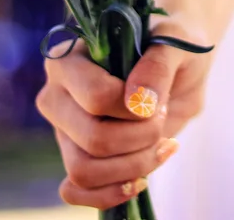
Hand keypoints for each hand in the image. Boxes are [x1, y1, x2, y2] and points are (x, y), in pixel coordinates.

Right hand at [36, 22, 212, 208]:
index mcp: (69, 59)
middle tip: (162, 118)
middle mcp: (57, 95)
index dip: (135, 110)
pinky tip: (140, 178)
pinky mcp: (76, 155)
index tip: (158, 99)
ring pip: (85, 171)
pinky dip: (111, 193)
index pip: (96, 99)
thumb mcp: (176, 40)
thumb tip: (139, 100)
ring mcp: (64, 129)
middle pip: (92, 141)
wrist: (176, 62)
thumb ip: (158, 63)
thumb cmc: (170, 42)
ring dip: (134, 166)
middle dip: (141, 138)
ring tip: (159, 143)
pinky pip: (75, 192)